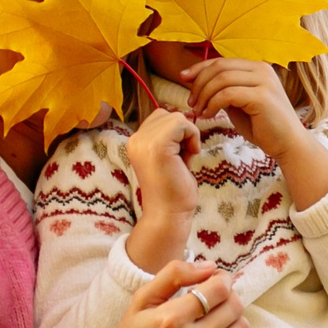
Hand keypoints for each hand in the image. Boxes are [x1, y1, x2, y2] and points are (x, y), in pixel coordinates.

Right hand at [80, 261, 249, 327]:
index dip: (223, 279)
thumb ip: (173, 275)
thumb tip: (210, 266)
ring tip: (214, 321)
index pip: (219, 289)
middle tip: (215, 300)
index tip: (217, 280)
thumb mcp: (141, 301)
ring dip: (233, 319)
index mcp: (170, 319)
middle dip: (228, 297)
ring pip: (242, 327)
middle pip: (235, 306)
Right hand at [124, 107, 201, 270]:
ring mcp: (144, 141)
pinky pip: (182, 123)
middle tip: (183, 156)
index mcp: (136, 142)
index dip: (176, 132)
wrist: (169, 213)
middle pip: (168, 114)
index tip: (179, 154)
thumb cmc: (174, 190)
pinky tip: (191, 155)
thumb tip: (187, 117)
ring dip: (189, 135)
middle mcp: (135, 139)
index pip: (159, 117)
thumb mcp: (170, 156)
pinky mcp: (157, 145)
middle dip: (183, 132)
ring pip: (176, 117)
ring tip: (185, 157)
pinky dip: (192, 136)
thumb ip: (172, 138)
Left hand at [185, 57, 327, 209]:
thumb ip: (224, 90)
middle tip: (191, 102)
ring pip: (221, 79)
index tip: (183, 78)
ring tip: (199, 111)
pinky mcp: (262, 96)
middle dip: (199, 83)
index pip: (221, 61)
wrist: (288, 144)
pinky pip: (228, 94)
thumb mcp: (240, 104)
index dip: (199, 67)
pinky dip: (213, 104)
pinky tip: (209, 115)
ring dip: (204, 95)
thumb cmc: (264, 127)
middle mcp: (262, 69)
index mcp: (257, 67)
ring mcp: (264, 81)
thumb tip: (199, 83)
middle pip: (219, 66)